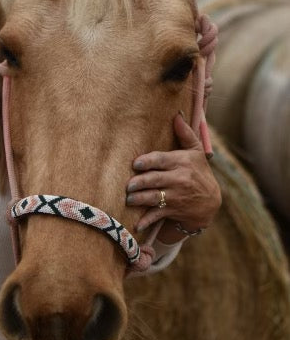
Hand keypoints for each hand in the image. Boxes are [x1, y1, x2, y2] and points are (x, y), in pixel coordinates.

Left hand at [126, 112, 221, 240]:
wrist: (210, 202)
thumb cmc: (199, 173)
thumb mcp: (195, 153)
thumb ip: (185, 134)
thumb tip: (176, 115)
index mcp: (182, 162)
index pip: (161, 160)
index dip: (146, 162)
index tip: (135, 164)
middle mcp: (179, 179)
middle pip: (154, 179)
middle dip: (138, 182)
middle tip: (128, 184)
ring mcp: (176, 196)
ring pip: (153, 197)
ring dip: (138, 199)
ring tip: (128, 198)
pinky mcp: (173, 210)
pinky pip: (157, 215)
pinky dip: (146, 220)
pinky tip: (136, 224)